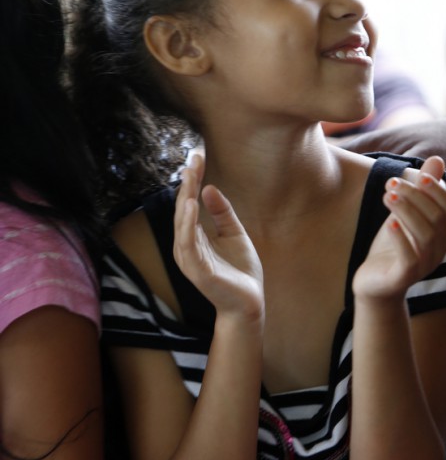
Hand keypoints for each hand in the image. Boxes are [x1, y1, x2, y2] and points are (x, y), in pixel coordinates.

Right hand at [173, 154, 263, 318]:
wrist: (249, 303)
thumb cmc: (240, 271)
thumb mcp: (234, 233)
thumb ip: (222, 212)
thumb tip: (209, 187)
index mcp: (195, 236)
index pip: (190, 203)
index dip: (193, 179)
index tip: (198, 156)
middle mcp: (187, 245)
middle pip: (183, 208)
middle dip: (187, 183)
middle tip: (193, 158)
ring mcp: (190, 258)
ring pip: (182, 223)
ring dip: (184, 198)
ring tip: (189, 175)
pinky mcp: (196, 270)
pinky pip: (188, 243)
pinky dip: (187, 223)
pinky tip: (191, 205)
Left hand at [353, 156, 445, 299]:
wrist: (374, 283)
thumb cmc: (393, 244)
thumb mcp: (407, 213)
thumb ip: (422, 188)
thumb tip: (437, 159)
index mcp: (444, 234)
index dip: (438, 192)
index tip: (417, 175)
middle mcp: (439, 250)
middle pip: (437, 219)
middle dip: (415, 196)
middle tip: (392, 182)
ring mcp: (424, 266)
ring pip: (425, 236)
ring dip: (406, 211)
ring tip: (387, 195)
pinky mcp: (404, 278)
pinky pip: (409, 258)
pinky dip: (400, 239)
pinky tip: (389, 223)